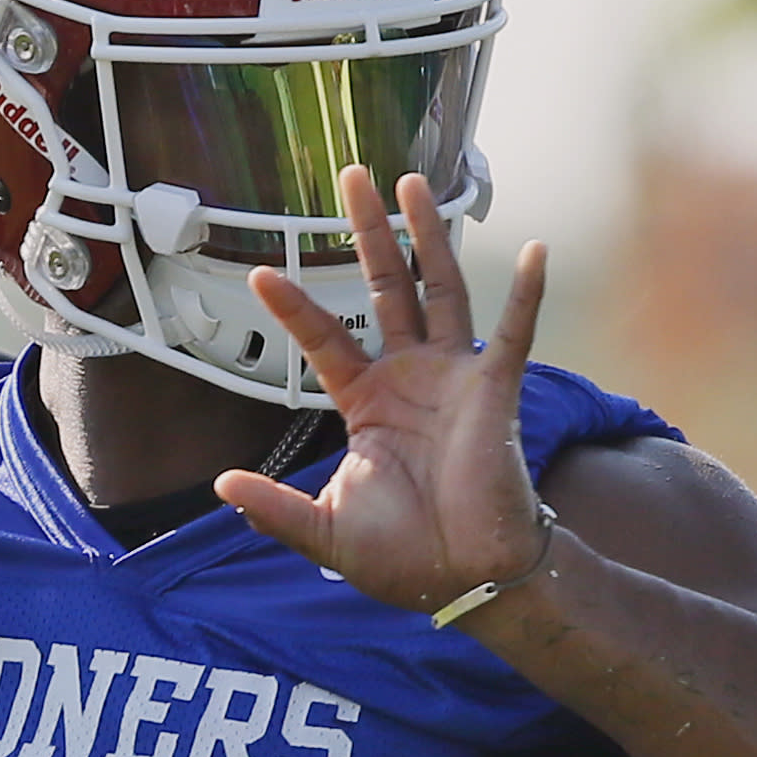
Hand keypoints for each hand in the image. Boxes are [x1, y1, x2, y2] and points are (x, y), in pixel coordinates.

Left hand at [214, 165, 554, 619]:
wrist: (465, 580)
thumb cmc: (402, 555)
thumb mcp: (324, 530)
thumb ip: (273, 507)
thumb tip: (220, 483)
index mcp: (367, 402)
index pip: (325, 337)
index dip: (295, 306)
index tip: (260, 273)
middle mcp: (410, 376)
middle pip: (385, 287)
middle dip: (368, 233)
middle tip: (353, 177)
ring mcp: (454, 378)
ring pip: (440, 289)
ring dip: (428, 236)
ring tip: (411, 183)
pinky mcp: (494, 392)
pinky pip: (514, 334)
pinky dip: (527, 293)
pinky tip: (536, 250)